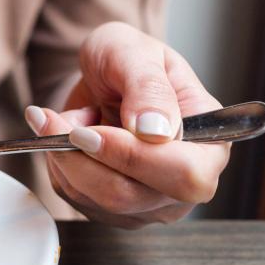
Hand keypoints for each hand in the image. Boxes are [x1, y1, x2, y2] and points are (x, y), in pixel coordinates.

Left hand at [25, 22, 229, 227]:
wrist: (103, 75)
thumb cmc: (129, 60)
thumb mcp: (136, 54)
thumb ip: (148, 88)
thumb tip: (155, 132)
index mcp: (210, 145)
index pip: (183, 174)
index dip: (132, 156)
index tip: (88, 130)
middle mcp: (184, 184)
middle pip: (129, 195)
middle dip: (82, 157)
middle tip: (54, 120)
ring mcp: (147, 203)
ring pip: (94, 199)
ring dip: (63, 155)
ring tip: (59, 118)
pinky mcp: (112, 210)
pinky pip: (75, 197)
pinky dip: (58, 163)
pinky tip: (63, 137)